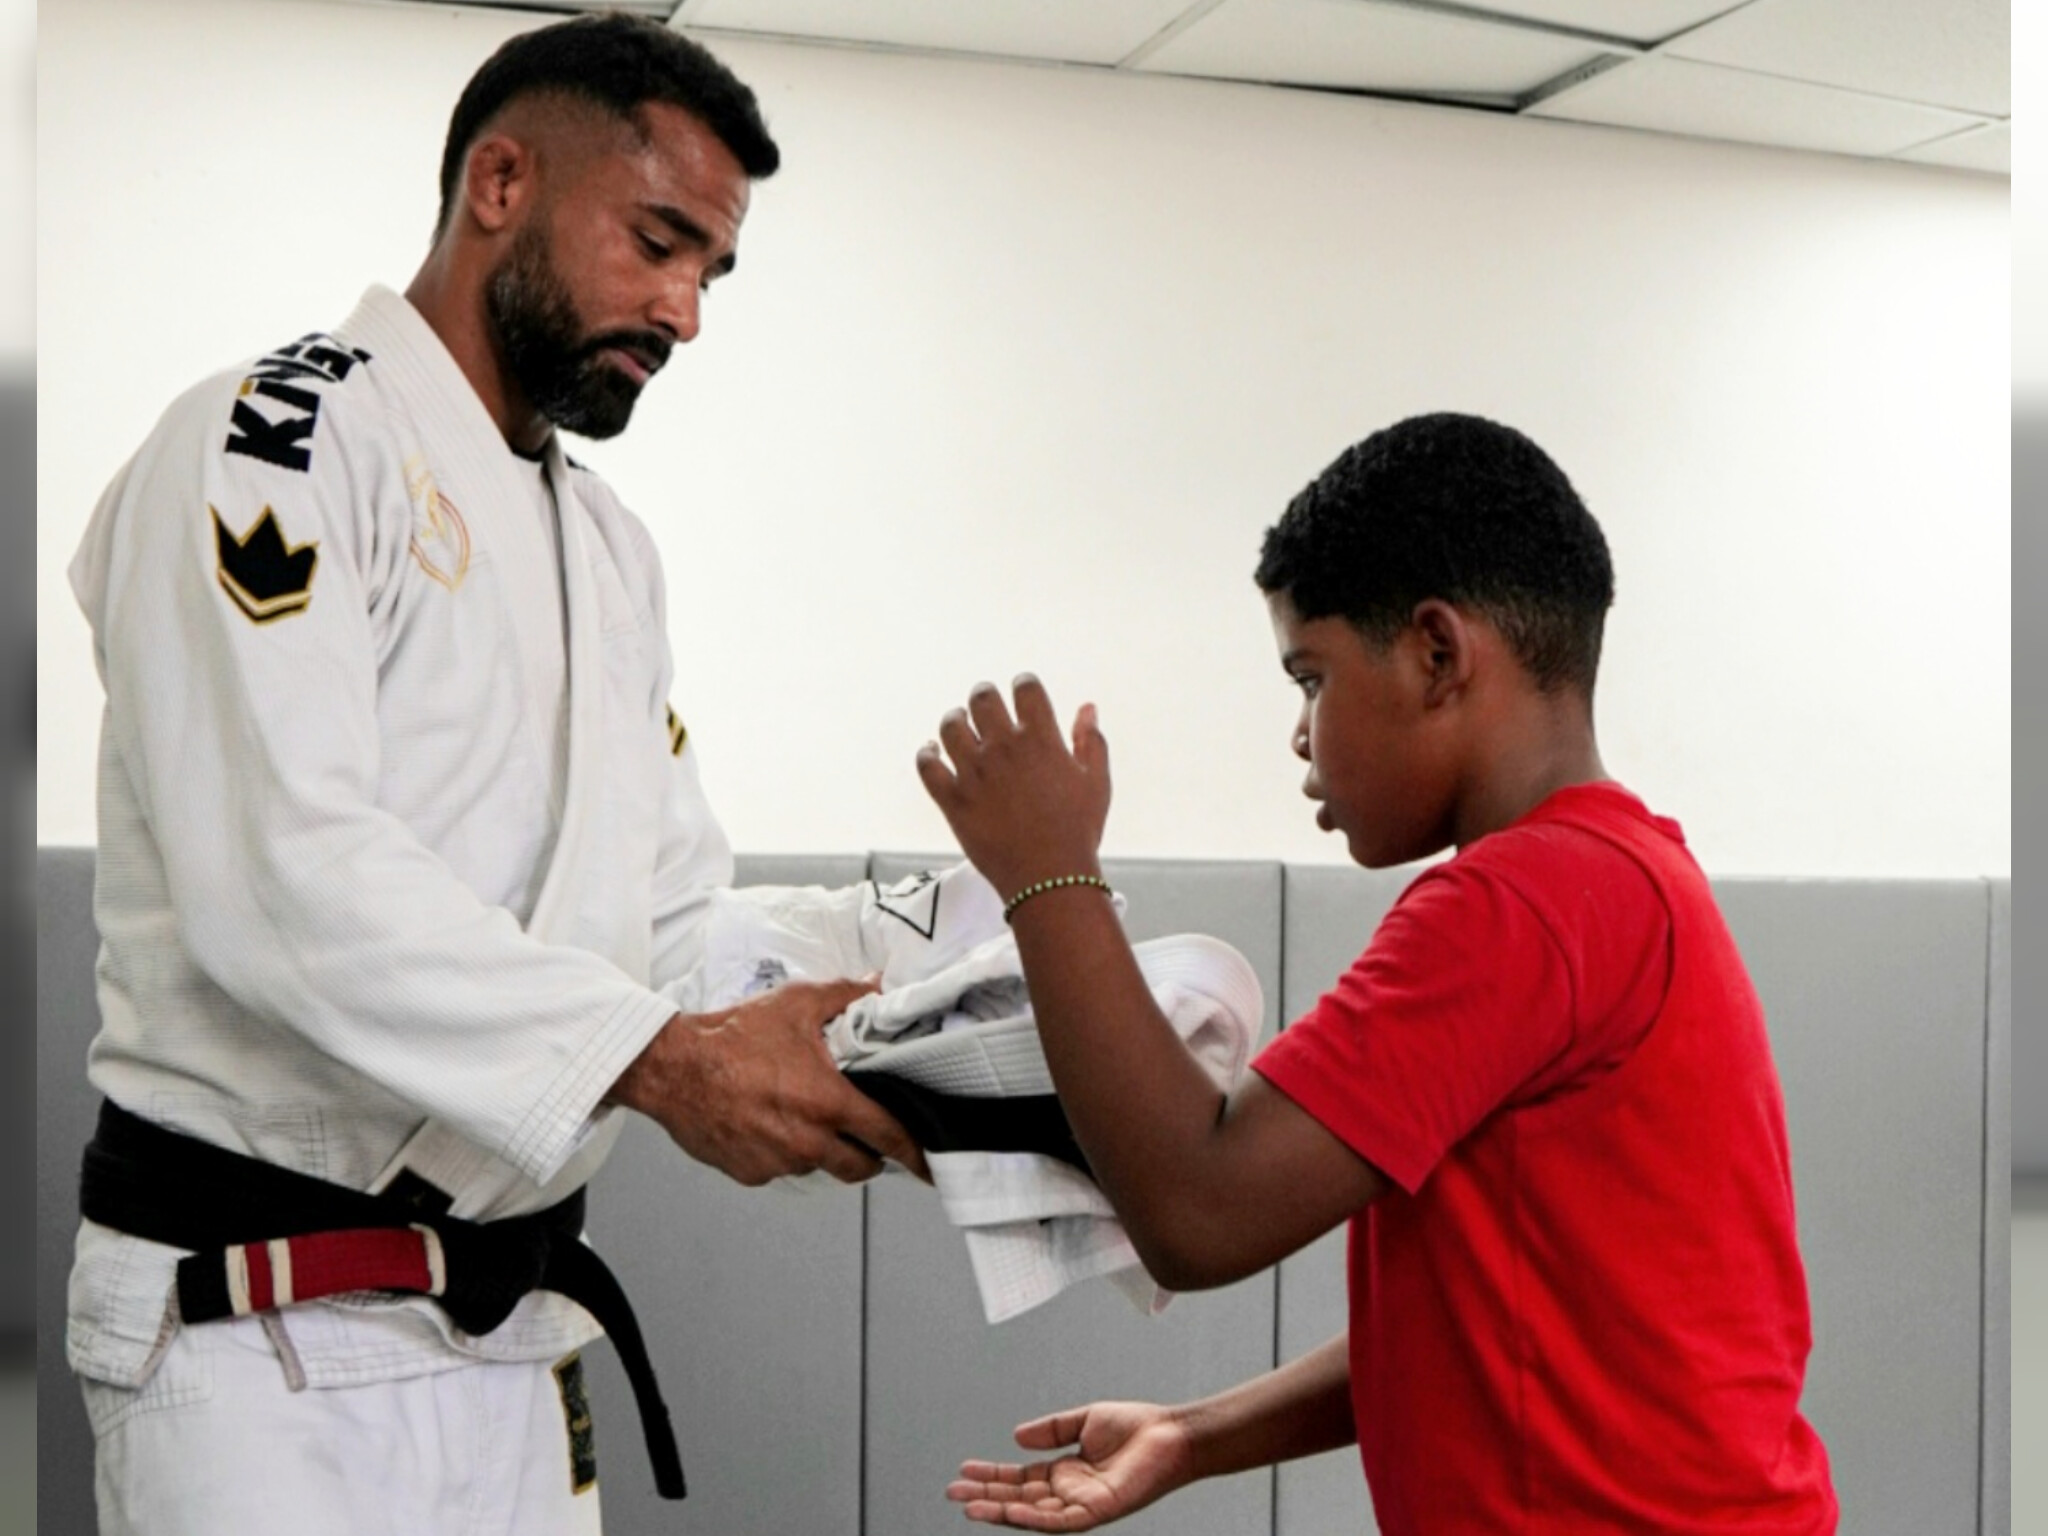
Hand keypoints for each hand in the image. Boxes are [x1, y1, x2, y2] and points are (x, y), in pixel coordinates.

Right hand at [610, 978, 930, 1185]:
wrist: (673, 1067)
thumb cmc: (731, 1037)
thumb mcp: (797, 1003)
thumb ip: (846, 997)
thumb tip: (878, 988)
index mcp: (827, 1102)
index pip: (888, 1137)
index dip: (913, 1152)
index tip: (926, 1162)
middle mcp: (806, 1140)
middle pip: (859, 1168)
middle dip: (868, 1154)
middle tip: (862, 1132)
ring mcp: (777, 1162)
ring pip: (818, 1166)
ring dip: (821, 1148)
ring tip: (802, 1114)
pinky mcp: (751, 1173)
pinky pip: (781, 1168)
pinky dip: (783, 1151)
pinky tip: (769, 1122)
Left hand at [915, 675, 1110, 901]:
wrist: (1049, 878)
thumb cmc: (1078, 832)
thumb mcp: (1096, 783)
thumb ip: (1091, 742)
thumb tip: (1087, 708)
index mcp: (1040, 739)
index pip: (1025, 689)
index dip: (1024, 684)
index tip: (1022, 689)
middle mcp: (1003, 749)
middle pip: (983, 700)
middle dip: (984, 695)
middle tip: (985, 701)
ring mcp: (974, 773)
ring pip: (951, 726)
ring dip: (955, 719)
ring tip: (959, 721)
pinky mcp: (952, 799)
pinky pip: (927, 766)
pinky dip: (927, 753)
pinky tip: (932, 751)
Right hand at [947, 1402, 1193, 1530]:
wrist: (1171, 1435)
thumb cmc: (1138, 1428)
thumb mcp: (1084, 1420)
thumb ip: (1052, 1429)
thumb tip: (1017, 1437)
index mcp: (1067, 1471)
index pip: (1021, 1478)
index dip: (992, 1475)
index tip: (965, 1471)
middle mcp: (1071, 1492)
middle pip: (1019, 1497)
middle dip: (986, 1495)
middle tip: (953, 1493)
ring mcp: (1083, 1504)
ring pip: (1032, 1513)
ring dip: (1000, 1510)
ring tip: (969, 1506)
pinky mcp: (1097, 1511)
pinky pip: (1059, 1520)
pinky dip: (1033, 1517)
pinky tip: (1009, 1511)